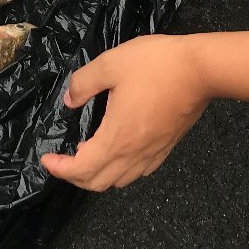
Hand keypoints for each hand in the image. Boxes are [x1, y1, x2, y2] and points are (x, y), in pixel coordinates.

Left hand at [41, 36, 207, 191]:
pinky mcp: (167, 147)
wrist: (201, 69)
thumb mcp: (110, 64)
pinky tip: (117, 150)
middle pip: (98, 183)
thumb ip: (83, 83)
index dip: (60, 169)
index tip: (47, 158)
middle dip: (75, 177)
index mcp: (117, 137)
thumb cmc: (156, 64)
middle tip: (63, 159)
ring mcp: (153, 153)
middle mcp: (135, 154)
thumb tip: (69, 100)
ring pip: (120, 181)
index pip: (82, 170)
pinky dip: (120, 170)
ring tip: (87, 153)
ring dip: (98, 174)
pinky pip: (139, 172)